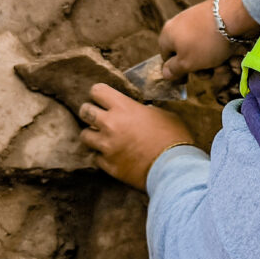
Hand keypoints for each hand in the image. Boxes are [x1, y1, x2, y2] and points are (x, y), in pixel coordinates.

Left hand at [79, 84, 196, 189]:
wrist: (175, 167)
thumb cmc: (174, 137)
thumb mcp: (163, 114)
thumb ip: (145, 110)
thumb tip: (141, 111)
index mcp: (124, 108)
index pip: (97, 91)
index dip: (99, 93)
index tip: (103, 97)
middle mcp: (110, 125)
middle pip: (84, 111)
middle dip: (90, 112)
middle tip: (98, 116)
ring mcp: (107, 146)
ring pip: (85, 135)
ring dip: (93, 134)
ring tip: (103, 137)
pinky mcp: (108, 166)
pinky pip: (96, 157)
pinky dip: (103, 155)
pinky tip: (113, 155)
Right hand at [158, 0, 259, 80]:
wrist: (232, 15)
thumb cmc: (205, 42)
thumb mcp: (187, 63)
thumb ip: (174, 70)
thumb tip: (165, 72)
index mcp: (167, 34)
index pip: (166, 56)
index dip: (176, 70)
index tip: (187, 80)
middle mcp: (179, 23)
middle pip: (186, 52)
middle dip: (199, 67)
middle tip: (210, 74)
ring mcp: (197, 18)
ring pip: (203, 47)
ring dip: (213, 60)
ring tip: (224, 65)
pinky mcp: (213, 16)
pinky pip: (213, 37)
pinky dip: (220, 47)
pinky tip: (231, 53)